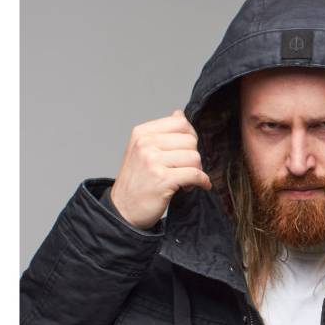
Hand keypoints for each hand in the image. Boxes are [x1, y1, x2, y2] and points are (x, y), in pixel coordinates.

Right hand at [111, 109, 211, 228]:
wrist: (123, 210)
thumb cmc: (136, 182)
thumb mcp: (142, 150)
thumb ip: (161, 133)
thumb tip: (179, 113)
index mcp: (142, 133)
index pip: (180, 122)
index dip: (190, 137)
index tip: (187, 151)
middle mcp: (146, 144)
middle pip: (190, 140)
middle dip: (194, 157)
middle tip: (186, 170)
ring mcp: (153, 161)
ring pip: (194, 157)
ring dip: (197, 171)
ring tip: (185, 181)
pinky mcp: (162, 179)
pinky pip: (195, 174)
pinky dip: (202, 181)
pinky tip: (197, 186)